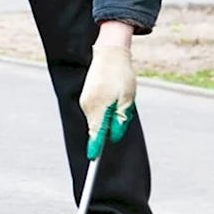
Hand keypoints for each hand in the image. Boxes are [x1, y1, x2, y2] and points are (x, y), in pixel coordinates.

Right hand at [80, 32, 136, 158]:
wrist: (109, 53)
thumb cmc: (121, 75)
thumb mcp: (127, 98)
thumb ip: (120, 119)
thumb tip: (113, 136)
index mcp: (98, 107)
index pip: (95, 133)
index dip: (95, 147)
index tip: (93, 159)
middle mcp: (88, 106)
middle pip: (97, 127)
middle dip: (110, 126)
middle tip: (123, 109)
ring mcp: (85, 101)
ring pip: (97, 119)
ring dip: (108, 116)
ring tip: (119, 97)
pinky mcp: (86, 97)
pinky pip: (95, 111)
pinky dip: (104, 110)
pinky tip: (113, 95)